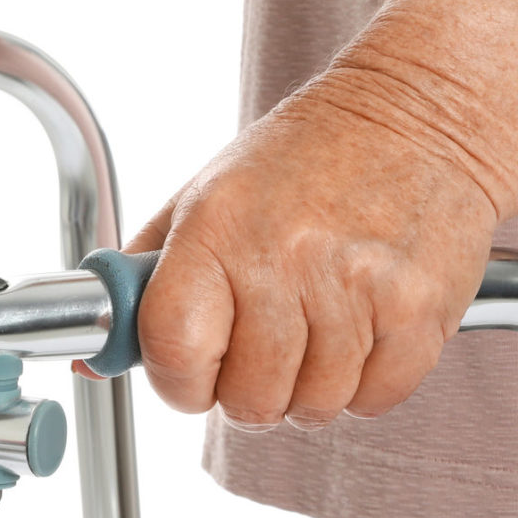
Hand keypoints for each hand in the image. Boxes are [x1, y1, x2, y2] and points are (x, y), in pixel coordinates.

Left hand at [126, 66, 505, 428]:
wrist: (423, 111)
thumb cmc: (309, 157)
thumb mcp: (205, 196)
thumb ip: (144, 280)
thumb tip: (95, 355)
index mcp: (220, 227)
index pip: (174, 349)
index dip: (178, 381)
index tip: (191, 373)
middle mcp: (288, 257)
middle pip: (249, 398)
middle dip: (248, 389)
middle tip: (261, 347)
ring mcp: (359, 286)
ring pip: (313, 407)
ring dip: (310, 387)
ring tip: (318, 327)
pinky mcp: (420, 311)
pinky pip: (375, 401)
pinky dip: (365, 384)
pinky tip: (362, 331)